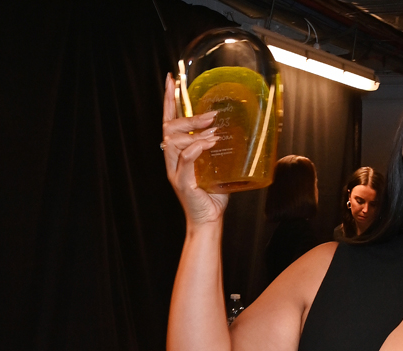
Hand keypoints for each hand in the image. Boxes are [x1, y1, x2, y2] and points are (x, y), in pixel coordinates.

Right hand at [161, 73, 228, 224]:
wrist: (210, 220)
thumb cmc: (213, 195)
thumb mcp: (218, 166)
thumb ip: (219, 149)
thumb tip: (233, 129)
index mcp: (178, 153)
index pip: (169, 121)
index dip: (169, 100)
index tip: (171, 79)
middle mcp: (172, 160)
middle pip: (169, 128)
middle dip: (189, 117)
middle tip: (211, 115)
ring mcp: (175, 171)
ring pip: (174, 141)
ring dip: (195, 132)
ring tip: (215, 132)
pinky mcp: (182, 183)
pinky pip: (183, 160)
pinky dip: (196, 148)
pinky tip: (208, 144)